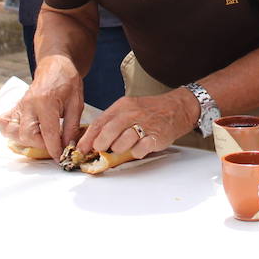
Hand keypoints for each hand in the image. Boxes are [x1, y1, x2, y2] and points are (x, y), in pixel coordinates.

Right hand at [0, 55, 84, 160]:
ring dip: (26, 141)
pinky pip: (4, 124)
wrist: (55, 66)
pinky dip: (11, 133)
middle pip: (27, 135)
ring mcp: (19, 106)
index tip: (61, 157)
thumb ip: (71, 126)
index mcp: (46, 102)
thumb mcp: (77, 103)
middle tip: (54, 145)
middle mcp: (28, 105)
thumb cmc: (67, 82)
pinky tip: (26, 133)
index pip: (48, 133)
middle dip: (41, 146)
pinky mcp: (14, 107)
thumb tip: (68, 147)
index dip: (55, 149)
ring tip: (41, 140)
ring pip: (12, 132)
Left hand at [76, 90, 196, 158]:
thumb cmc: (151, 110)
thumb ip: (112, 121)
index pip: (100, 122)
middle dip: (101, 144)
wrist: (178, 108)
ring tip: (124, 146)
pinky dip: (136, 152)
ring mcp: (145, 125)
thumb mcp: (129, 108)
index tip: (80, 148)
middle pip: (109, 131)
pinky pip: (139, 150)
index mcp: (123, 105)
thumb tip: (93, 139)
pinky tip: (139, 147)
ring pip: (122, 143)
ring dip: (119, 148)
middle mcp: (133, 113)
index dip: (88, 138)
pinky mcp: (157, 137)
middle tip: (99, 150)